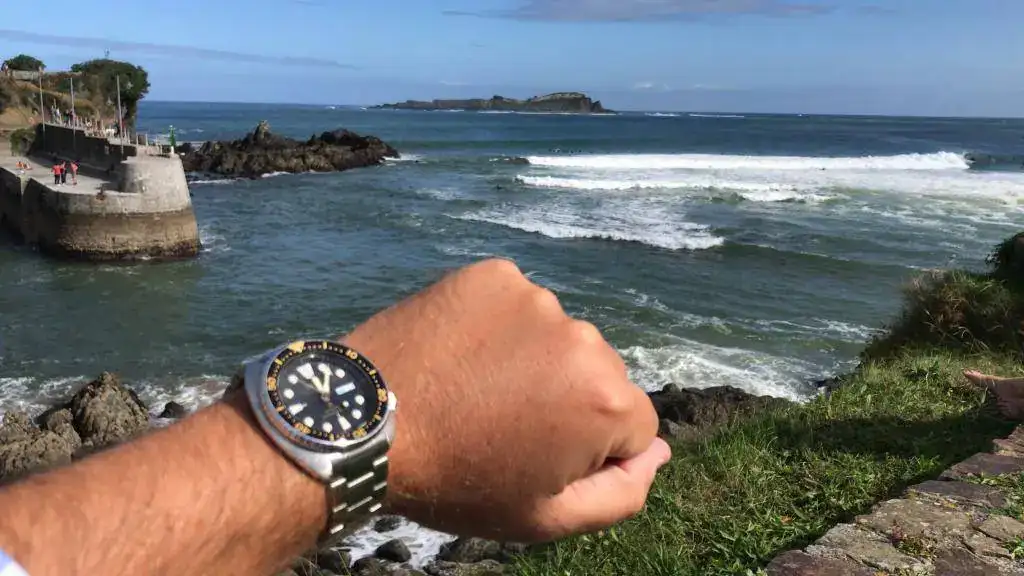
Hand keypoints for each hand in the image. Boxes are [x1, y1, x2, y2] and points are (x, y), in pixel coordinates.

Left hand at [343, 259, 669, 541]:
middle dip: (565, 400)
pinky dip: (498, 327)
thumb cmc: (456, 480)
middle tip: (500, 425)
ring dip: (532, 361)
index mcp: (607, 399)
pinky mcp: (494, 275)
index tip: (533, 455)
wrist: (362, 424)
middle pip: (599, 376)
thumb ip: (622, 493)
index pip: (634, 426)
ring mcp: (536, 299)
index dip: (586, 450)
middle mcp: (584, 337)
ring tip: (475, 391)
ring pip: (557, 338)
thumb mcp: (545, 517)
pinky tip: (462, 355)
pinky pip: (517, 305)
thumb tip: (660, 452)